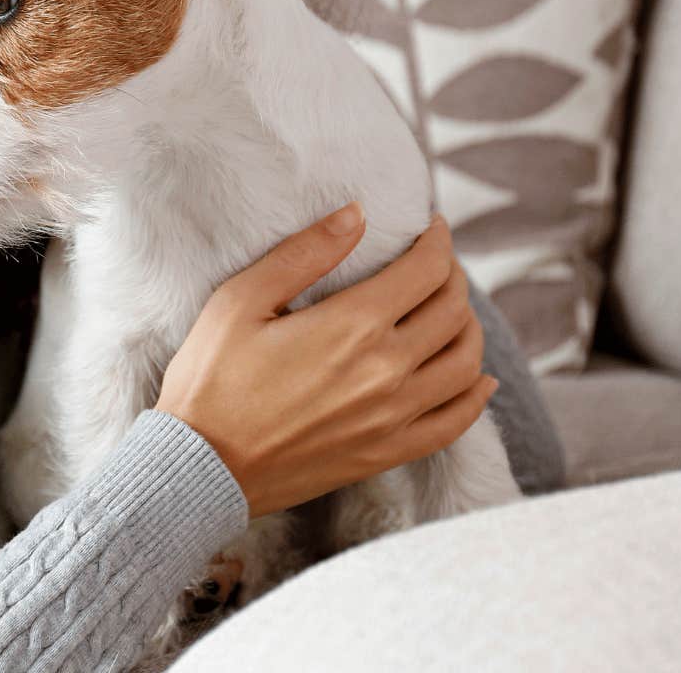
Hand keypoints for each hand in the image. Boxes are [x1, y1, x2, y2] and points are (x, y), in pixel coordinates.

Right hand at [152, 204, 494, 518]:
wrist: (202, 466)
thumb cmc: (211, 379)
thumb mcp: (240, 301)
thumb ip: (304, 253)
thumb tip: (355, 214)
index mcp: (352, 325)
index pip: (425, 271)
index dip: (437, 241)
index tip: (431, 229)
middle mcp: (386, 370)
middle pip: (453, 311)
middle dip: (452, 276)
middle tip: (436, 264)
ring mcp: (393, 416)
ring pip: (466, 364)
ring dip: (470, 328)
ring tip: (452, 311)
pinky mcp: (388, 452)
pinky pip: (456, 422)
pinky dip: (476, 395)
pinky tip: (477, 378)